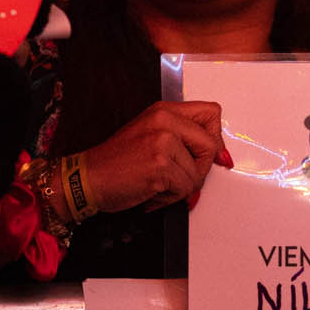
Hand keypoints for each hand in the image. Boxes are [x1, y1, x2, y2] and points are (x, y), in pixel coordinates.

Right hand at [83, 101, 227, 213]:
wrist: (87, 179)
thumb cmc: (116, 163)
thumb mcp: (150, 136)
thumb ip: (184, 139)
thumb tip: (222, 155)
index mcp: (164, 110)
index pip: (212, 113)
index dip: (214, 138)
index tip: (209, 155)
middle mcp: (165, 121)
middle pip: (211, 145)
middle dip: (199, 169)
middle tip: (176, 177)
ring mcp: (163, 142)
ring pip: (199, 173)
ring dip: (180, 188)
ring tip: (157, 184)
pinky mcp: (160, 166)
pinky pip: (185, 188)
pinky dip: (170, 199)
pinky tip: (151, 192)